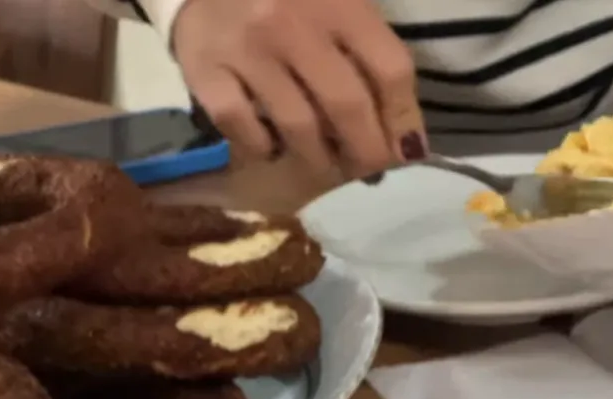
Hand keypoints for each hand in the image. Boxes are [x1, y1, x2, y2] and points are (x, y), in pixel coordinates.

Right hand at [171, 0, 426, 179]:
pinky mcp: (204, 67)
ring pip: (299, 126)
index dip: (406, 118)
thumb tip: (404, 135)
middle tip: (368, 168)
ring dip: (320, 158)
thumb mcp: (339, 2)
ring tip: (325, 162)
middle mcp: (293, 23)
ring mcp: (247, 47)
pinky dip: (262, 146)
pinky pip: (241, 126)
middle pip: (348, 107)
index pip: (391, 70)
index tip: (408, 148)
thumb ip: (371, 54)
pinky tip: (270, 146)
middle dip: (367, 152)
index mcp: (340, 2)